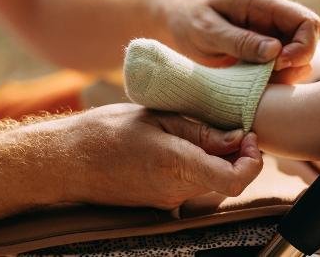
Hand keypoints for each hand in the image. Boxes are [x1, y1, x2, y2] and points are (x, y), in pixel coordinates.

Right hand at [67, 103, 262, 208]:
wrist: (67, 162)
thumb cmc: (106, 132)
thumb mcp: (157, 118)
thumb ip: (200, 131)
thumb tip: (237, 138)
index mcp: (177, 164)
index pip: (235, 179)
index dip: (252, 161)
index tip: (249, 137)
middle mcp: (176, 189)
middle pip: (228, 179)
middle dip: (238, 155)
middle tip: (230, 127)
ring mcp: (168, 199)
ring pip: (212, 182)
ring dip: (218, 159)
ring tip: (202, 131)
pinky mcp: (160, 201)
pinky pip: (192, 184)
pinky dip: (199, 165)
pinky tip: (183, 144)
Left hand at [165, 0, 319, 83]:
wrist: (177, 23)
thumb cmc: (188, 20)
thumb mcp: (208, 30)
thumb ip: (240, 41)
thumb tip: (276, 51)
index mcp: (264, 4)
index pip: (307, 22)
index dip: (302, 47)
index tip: (278, 64)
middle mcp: (274, 19)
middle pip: (309, 41)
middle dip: (296, 64)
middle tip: (268, 77)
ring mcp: (272, 36)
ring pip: (299, 59)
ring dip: (285, 76)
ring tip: (256, 84)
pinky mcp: (265, 54)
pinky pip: (283, 70)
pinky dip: (274, 82)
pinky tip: (253, 87)